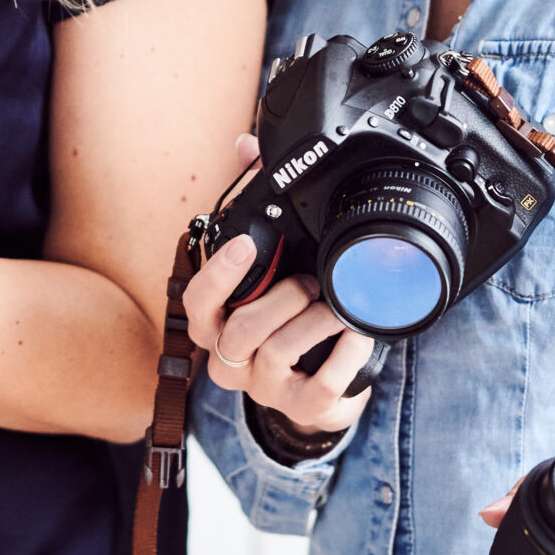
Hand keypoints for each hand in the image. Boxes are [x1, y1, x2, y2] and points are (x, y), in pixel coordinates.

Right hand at [183, 137, 374, 441]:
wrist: (319, 388)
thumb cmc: (287, 317)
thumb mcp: (270, 266)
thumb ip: (254, 205)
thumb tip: (245, 146)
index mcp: (215, 323)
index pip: (196, 302)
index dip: (218, 274)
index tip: (244, 244)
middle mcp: (229, 359)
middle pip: (239, 329)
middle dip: (283, 297)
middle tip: (311, 281)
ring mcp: (263, 388)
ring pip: (277, 351)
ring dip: (314, 320)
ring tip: (336, 305)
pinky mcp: (302, 408)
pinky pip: (319, 384)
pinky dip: (344, 354)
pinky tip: (358, 334)